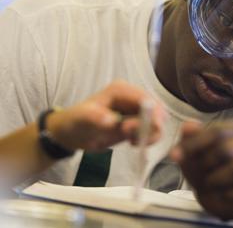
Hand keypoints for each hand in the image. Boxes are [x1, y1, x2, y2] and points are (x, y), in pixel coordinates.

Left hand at [46, 80, 165, 151]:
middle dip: (151, 127)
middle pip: (156, 109)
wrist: (74, 134)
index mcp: (121, 90)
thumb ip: (97, 118)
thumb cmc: (76, 122)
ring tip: (131, 142)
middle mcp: (132, 97)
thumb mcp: (83, 119)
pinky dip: (148, 138)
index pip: (145, 99)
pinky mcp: (138, 121)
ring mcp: (136, 109)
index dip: (152, 115)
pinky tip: (132, 143)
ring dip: (149, 134)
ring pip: (158, 121)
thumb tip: (113, 122)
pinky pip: (152, 129)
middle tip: (132, 140)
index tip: (147, 132)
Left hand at [171, 121, 232, 219]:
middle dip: (203, 163)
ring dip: (214, 179)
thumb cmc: (213, 165)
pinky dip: (226, 194)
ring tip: (207, 182)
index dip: (193, 144)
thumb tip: (187, 126)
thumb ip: (191, 137)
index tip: (174, 155)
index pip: (217, 132)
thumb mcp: (198, 150)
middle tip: (192, 173)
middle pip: (226, 150)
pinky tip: (219, 193)